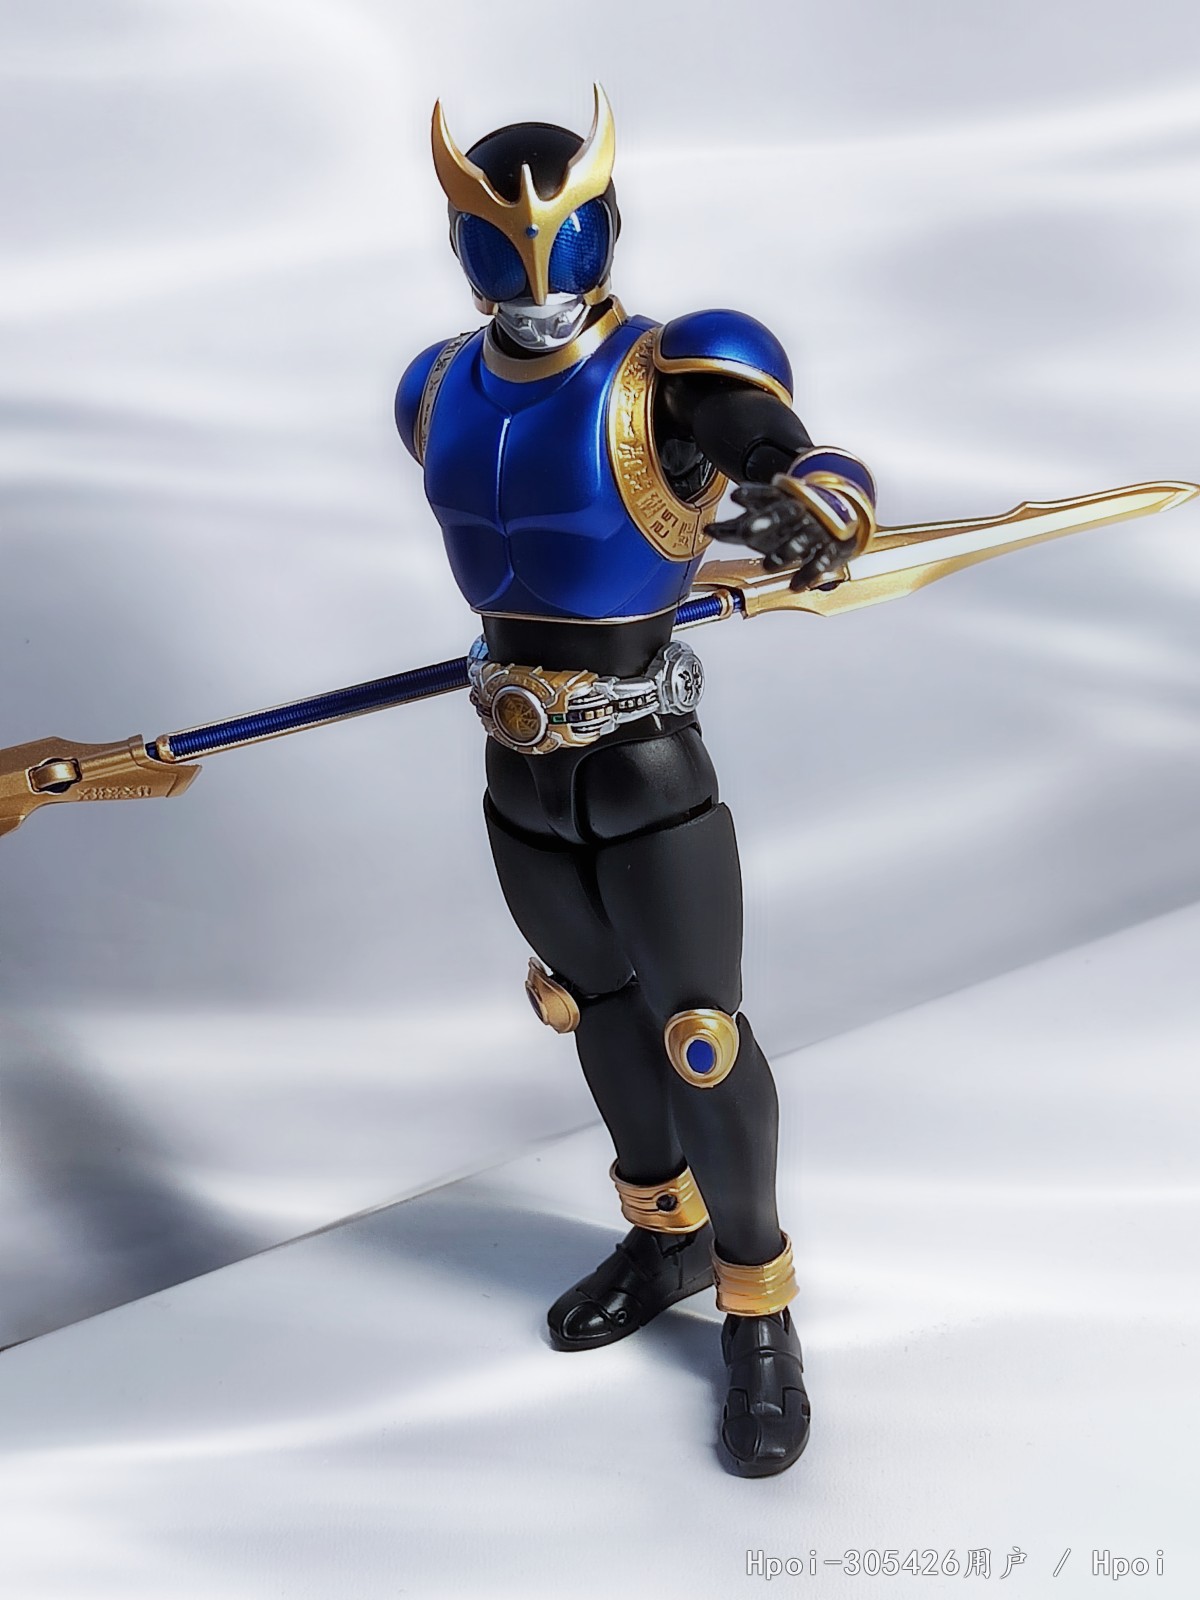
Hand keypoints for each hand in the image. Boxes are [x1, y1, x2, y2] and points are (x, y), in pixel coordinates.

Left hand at [708, 482, 859, 589]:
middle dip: (766, 520)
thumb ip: (734, 529)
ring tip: (770, 565)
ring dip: (787, 550)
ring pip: (804, 537)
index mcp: (782, 500)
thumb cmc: (790, 524)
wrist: (839, 519)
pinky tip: (795, 585)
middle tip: (747, 531)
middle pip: (784, 513)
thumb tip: (707, 530)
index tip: (736, 496)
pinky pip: (821, 560)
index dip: (752, 495)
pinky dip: (809, 573)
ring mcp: (817, 528)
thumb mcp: (762, 523)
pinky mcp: (832, 547)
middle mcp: (801, 511)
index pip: (766, 494)